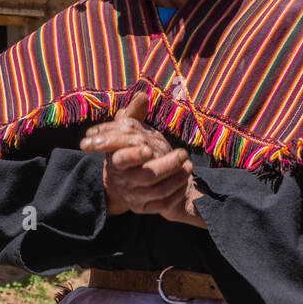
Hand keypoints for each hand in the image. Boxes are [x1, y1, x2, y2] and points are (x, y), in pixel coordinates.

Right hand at [80, 92, 194, 218]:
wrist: (124, 180)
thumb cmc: (130, 149)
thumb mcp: (129, 131)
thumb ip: (134, 113)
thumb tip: (142, 94)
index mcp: (115, 160)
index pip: (120, 160)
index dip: (133, 155)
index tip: (147, 148)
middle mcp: (122, 180)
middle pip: (147, 176)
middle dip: (169, 164)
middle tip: (183, 153)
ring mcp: (133, 196)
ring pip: (159, 190)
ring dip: (178, 177)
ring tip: (187, 166)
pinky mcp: (144, 208)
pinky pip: (164, 204)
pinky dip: (177, 193)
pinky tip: (183, 181)